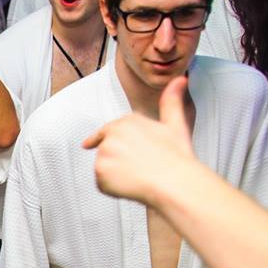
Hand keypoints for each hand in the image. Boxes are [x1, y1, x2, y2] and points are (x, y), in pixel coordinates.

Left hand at [84, 76, 205, 206]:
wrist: (173, 181)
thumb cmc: (176, 156)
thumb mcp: (175, 124)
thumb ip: (172, 102)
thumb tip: (180, 79)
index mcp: (127, 121)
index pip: (108, 131)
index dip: (101, 138)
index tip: (87, 144)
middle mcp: (111, 135)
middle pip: (106, 151)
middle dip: (118, 160)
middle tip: (138, 168)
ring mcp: (103, 154)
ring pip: (103, 168)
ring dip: (114, 174)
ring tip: (138, 176)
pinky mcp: (100, 173)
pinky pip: (102, 183)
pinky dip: (112, 188)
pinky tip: (130, 186)